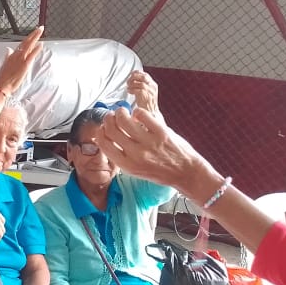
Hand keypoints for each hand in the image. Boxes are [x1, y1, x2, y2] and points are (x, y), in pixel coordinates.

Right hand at [0, 26, 42, 93]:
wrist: (2, 85)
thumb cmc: (3, 78)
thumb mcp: (5, 64)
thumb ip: (8, 56)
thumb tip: (8, 50)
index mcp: (12, 55)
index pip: (22, 44)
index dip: (28, 38)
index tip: (33, 33)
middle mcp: (16, 55)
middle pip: (26, 42)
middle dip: (33, 34)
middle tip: (40, 28)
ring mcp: (20, 59)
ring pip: (29, 45)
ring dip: (35, 37)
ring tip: (40, 31)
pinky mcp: (24, 64)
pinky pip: (31, 55)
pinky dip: (36, 49)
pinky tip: (41, 44)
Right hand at [96, 108, 211, 194]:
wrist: (185, 172)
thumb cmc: (160, 172)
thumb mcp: (135, 170)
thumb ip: (121, 156)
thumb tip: (108, 138)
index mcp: (127, 164)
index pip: (104, 143)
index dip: (100, 132)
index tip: (103, 128)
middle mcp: (136, 154)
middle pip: (111, 129)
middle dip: (108, 119)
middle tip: (112, 116)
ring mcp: (149, 142)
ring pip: (124, 119)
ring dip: (120, 112)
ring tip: (123, 112)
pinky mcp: (161, 132)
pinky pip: (143, 115)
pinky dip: (138, 111)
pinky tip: (139, 114)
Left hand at [126, 70, 158, 113]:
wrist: (151, 112)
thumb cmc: (146, 103)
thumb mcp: (145, 91)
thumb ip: (141, 85)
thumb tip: (132, 80)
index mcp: (153, 84)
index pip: (145, 74)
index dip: (137, 73)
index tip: (131, 75)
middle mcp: (153, 86)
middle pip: (143, 77)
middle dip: (134, 78)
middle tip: (128, 82)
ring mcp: (150, 91)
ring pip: (141, 83)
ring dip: (132, 84)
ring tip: (128, 87)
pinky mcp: (146, 96)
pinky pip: (138, 90)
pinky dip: (132, 90)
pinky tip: (129, 91)